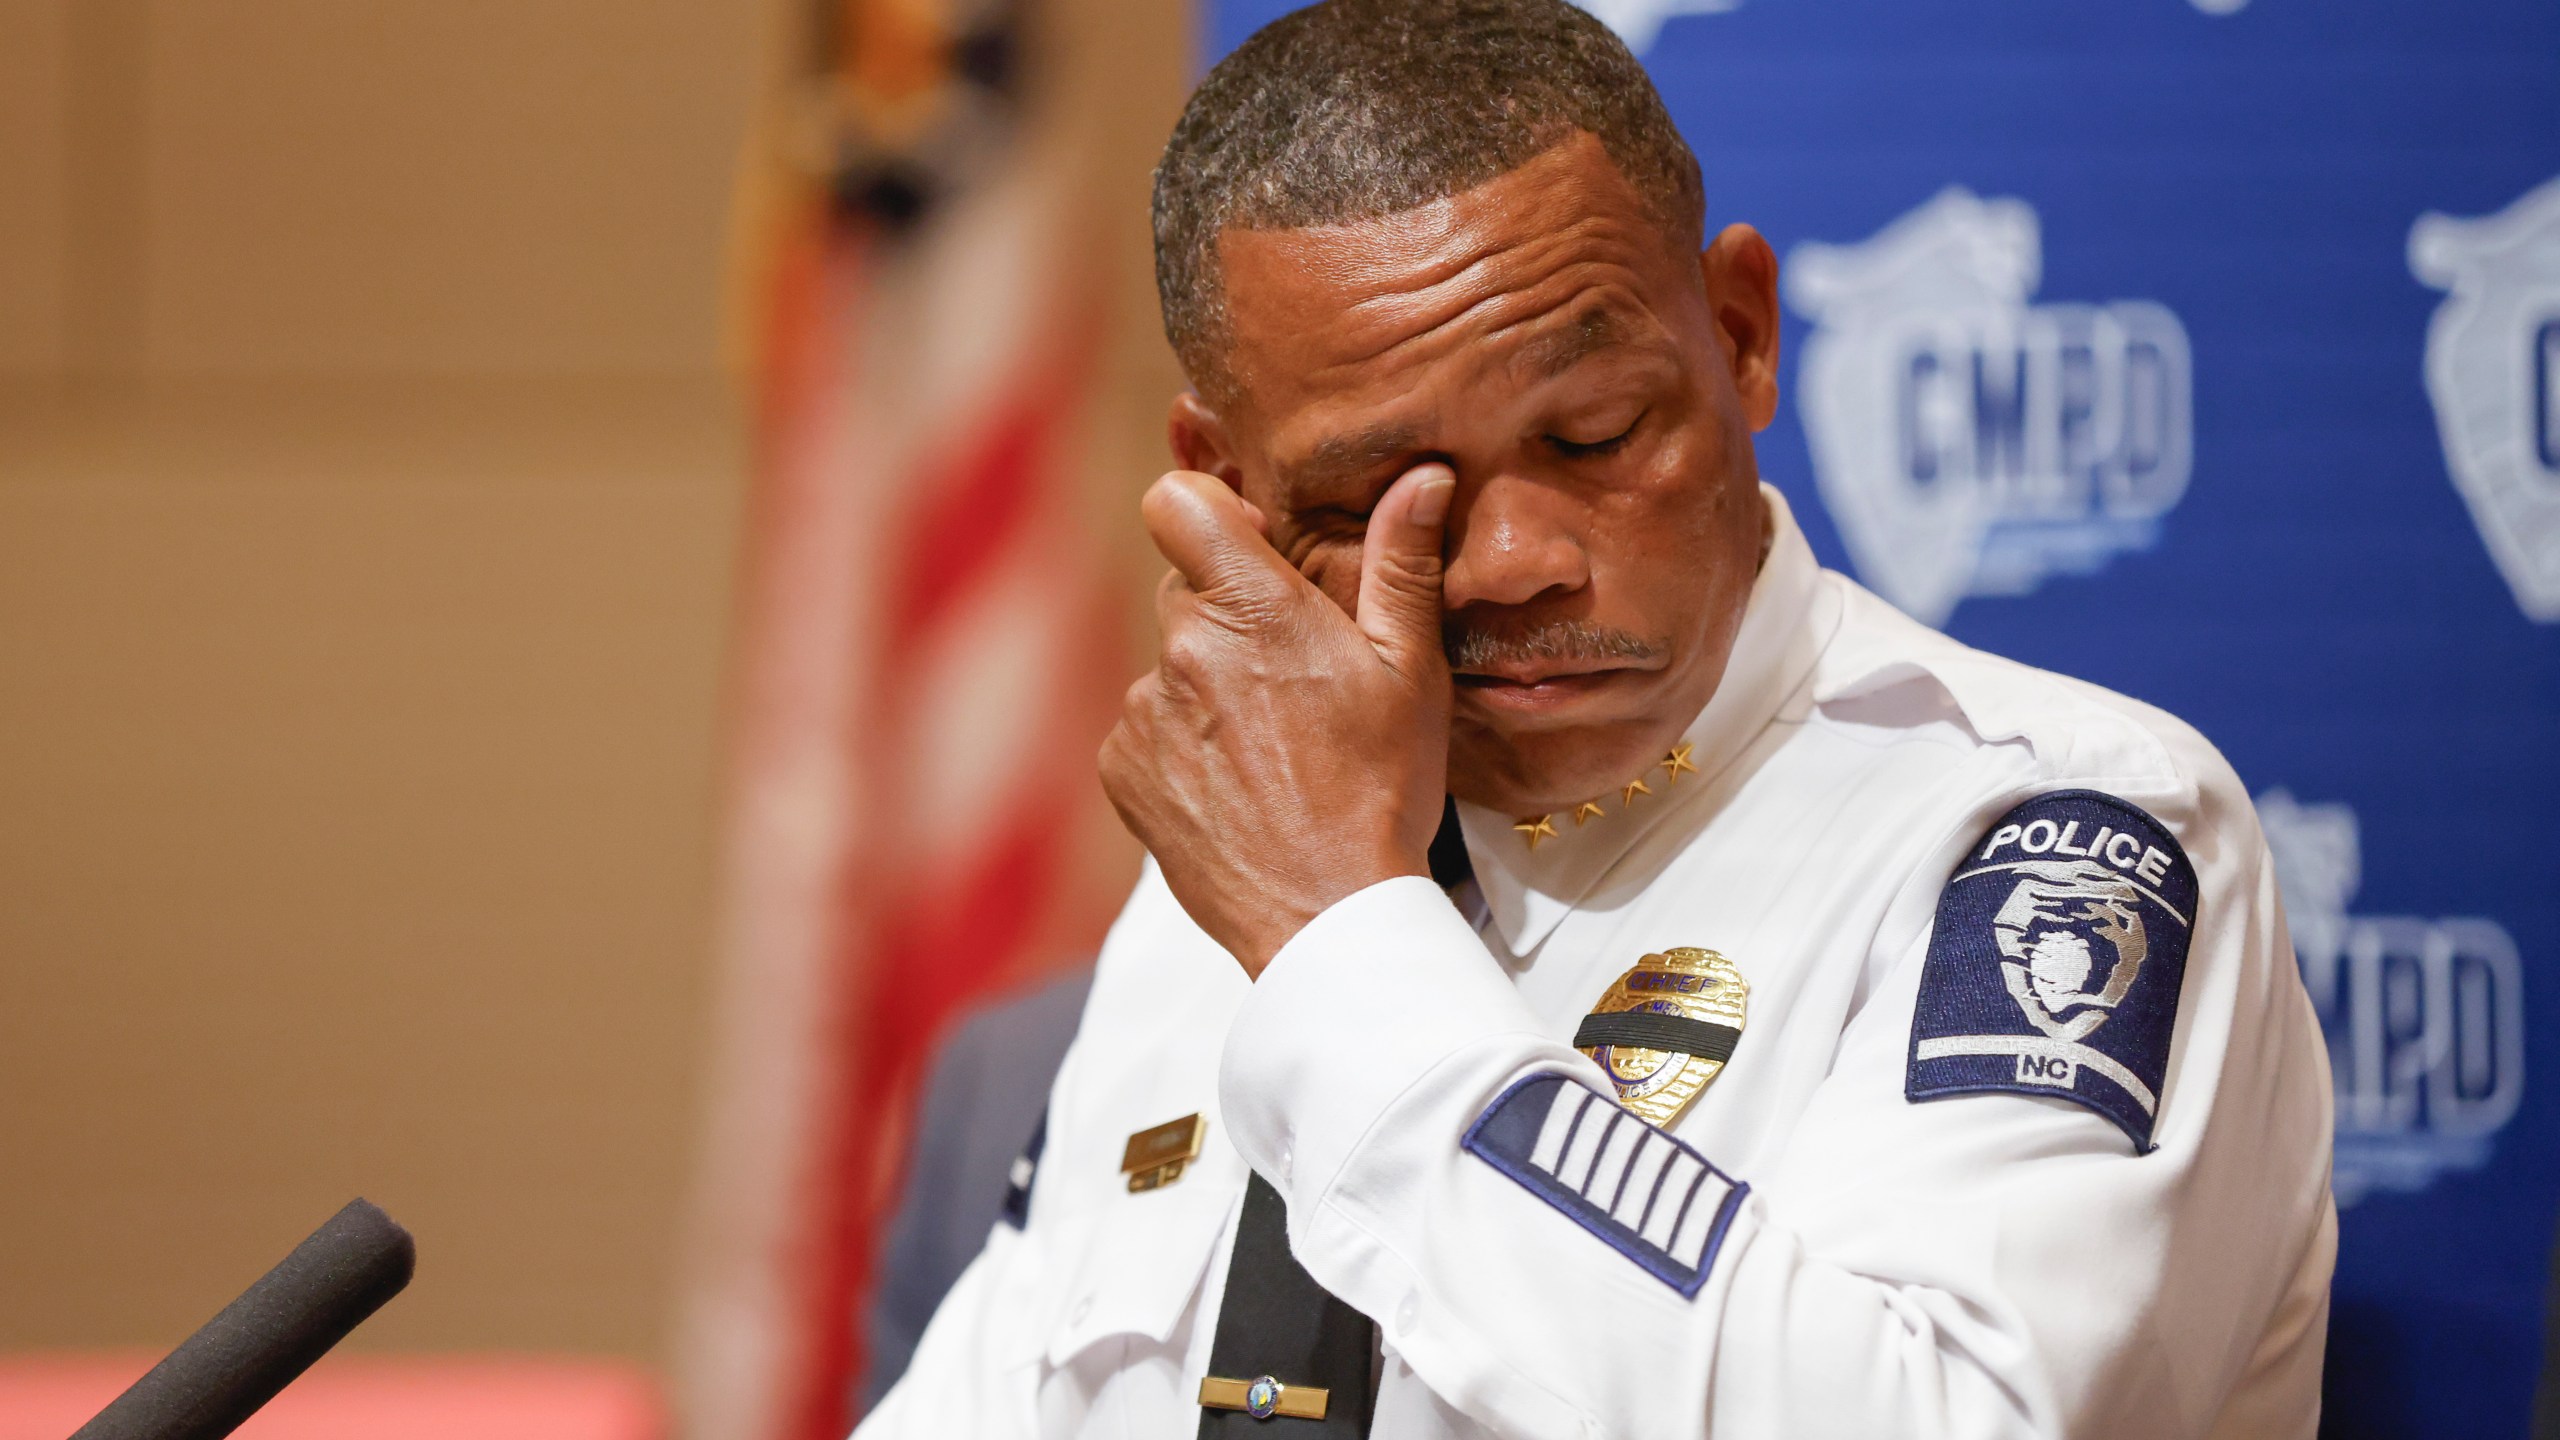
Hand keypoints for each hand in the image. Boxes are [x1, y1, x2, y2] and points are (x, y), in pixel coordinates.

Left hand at [1099, 463, 1455, 975]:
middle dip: (1231, 616)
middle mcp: (1182, 650)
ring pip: (1171, 666)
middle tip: (1293, 677)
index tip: (1248, 546)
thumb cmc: (1381, 790)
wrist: (1326, 916)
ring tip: (1274, 749)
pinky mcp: (1121, 769)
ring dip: (1208, 688)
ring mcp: (1142, 712)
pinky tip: (1239, 786)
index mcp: (1252, 608)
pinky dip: (1182, 746)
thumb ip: (1402, 563)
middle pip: (1186, 592)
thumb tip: (1421, 475)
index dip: (1208, 513)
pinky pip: (1145, 729)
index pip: (1176, 502)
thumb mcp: (1411, 672)